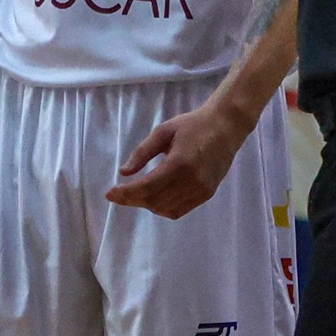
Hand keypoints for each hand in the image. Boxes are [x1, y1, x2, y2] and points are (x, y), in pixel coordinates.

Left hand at [107, 103, 252, 219]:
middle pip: (154, 201)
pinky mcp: (206, 194)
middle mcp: (191, 180)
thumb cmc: (192, 125)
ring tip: (136, 193)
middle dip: (132, 200)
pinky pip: (179, 210)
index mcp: (180, 163)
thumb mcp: (163, 131)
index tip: (109, 194)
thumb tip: (124, 172)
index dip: (126, 193)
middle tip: (119, 193)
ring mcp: (201, 190)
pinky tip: (154, 198)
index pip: (147, 187)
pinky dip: (162, 208)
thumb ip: (142, 152)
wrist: (226, 127)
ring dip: (147, 205)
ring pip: (165, 209)